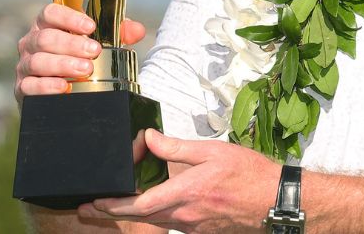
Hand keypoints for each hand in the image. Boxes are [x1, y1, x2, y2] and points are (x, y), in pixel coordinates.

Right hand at [14, 2, 146, 102]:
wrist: (65, 93)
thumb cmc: (82, 59)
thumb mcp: (102, 43)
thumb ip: (120, 34)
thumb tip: (137, 30)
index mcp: (48, 25)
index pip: (50, 13)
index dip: (69, 17)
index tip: (91, 26)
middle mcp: (32, 43)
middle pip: (45, 38)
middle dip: (71, 44)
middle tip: (94, 51)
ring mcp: (25, 66)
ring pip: (37, 61)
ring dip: (62, 64)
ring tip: (85, 69)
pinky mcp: (22, 89)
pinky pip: (30, 86)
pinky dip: (46, 86)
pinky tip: (64, 87)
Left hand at [80, 130, 278, 233]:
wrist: (275, 201)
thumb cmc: (250, 175)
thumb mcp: (213, 152)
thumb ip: (177, 147)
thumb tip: (149, 139)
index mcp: (186, 193)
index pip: (139, 204)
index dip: (112, 205)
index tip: (94, 201)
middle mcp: (186, 215)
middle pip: (140, 218)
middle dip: (110, 213)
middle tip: (88, 209)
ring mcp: (193, 226)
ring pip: (154, 221)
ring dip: (130, 215)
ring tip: (111, 208)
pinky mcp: (201, 230)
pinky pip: (171, 223)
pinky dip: (154, 216)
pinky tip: (151, 207)